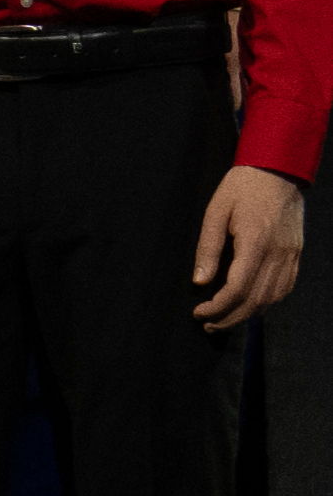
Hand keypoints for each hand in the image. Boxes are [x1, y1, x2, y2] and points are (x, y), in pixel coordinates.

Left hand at [204, 167, 309, 331]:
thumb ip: (208, 248)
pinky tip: (251, 305)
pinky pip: (286, 286)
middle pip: (256, 300)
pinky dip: (268, 302)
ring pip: (273, 297)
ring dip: (248, 314)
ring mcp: (291, 254)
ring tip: (224, 319)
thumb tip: (200, 281)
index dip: (217, 307)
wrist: (277, 171)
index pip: (237, 288)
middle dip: (229, 318)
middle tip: (207, 324)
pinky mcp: (296, 253)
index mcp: (255, 242)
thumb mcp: (215, 212)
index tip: (199, 312)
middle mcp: (278, 252)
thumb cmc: (242, 188)